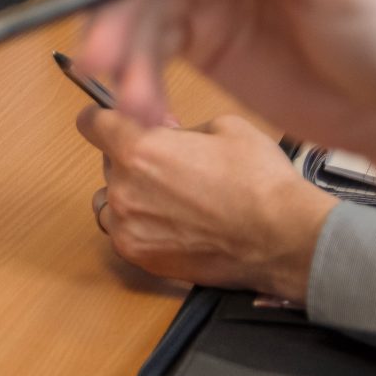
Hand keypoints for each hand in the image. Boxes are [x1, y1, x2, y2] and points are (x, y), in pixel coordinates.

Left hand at [78, 107, 335, 298]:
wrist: (283, 238)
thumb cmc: (260, 183)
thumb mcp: (224, 127)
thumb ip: (180, 128)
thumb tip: (165, 132)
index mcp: (140, 149)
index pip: (92, 123)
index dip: (104, 118)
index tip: (112, 122)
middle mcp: (125, 188)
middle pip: (107, 162)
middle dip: (132, 158)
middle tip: (170, 165)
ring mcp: (129, 226)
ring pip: (110, 200)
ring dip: (130, 194)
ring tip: (170, 198)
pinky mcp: (140, 256)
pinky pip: (123, 232)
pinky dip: (140, 225)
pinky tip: (173, 223)